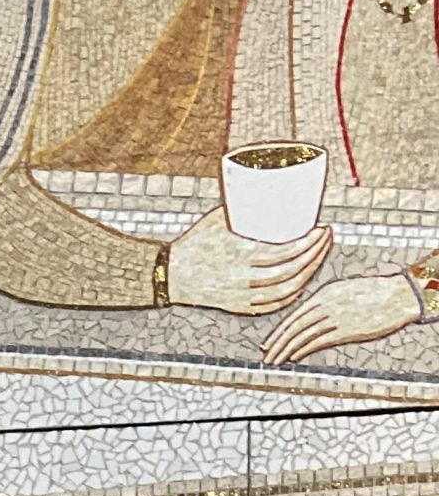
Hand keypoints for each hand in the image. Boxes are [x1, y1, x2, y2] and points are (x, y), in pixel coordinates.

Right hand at [166, 207, 330, 314]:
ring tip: (318, 256)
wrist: (169, 275)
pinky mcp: (238, 306)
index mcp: (238, 255)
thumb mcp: (219, 220)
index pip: (285, 253)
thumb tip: (274, 189)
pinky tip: (302, 281)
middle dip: (315, 255)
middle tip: (325, 238)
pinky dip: (292, 294)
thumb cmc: (194, 242)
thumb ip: (245, 210)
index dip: (309, 243)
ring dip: (308, 274)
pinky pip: (273, 305)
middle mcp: (242, 279)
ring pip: (286, 291)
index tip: (321, 229)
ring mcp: (241, 296)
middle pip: (291, 272)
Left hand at [262, 271, 420, 365]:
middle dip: (277, 343)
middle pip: (294, 327)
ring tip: (276, 361)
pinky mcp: (347, 329)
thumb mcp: (345, 291)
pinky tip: (294, 358)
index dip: (278, 331)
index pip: (294, 315)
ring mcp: (336, 317)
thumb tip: (311, 317)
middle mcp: (327, 305)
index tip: (268, 343)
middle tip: (265, 356)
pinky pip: (319, 341)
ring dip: (286, 350)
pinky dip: (303, 350)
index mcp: (325, 294)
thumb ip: (326, 303)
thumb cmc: (375, 294)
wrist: (400, 295)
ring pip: (303, 336)